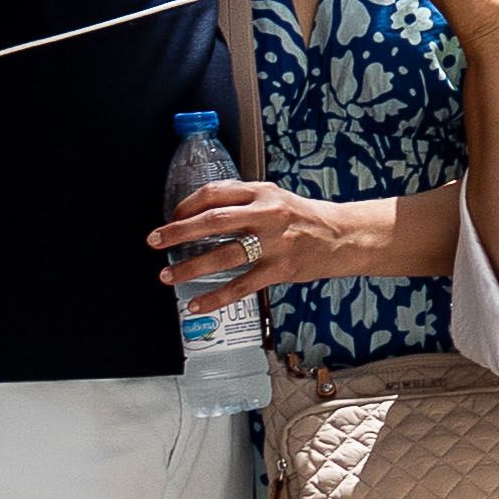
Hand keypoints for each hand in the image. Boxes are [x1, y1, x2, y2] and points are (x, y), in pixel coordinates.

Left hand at [151, 176, 371, 303]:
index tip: (171, 217)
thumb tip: (202, 213)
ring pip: (223, 254)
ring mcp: (275, 243)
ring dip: (191, 266)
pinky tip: (197, 305)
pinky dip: (215, 297)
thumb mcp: (276, 198)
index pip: (214, 193)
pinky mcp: (281, 269)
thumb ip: (244, 201)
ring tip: (168, 275)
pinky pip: (241, 285)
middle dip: (178, 232)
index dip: (186, 206)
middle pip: (213, 221)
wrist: (344, 236)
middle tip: (155, 241)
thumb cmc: (305, 218)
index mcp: (262, 192)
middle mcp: (267, 214)